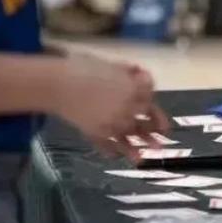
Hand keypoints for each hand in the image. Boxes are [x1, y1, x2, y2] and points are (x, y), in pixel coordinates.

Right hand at [48, 54, 169, 160]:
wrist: (57, 84)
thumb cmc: (84, 69)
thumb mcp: (111, 65)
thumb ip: (127, 71)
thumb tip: (137, 72)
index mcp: (134, 90)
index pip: (150, 94)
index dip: (148, 90)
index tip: (147, 93)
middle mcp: (128, 109)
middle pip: (146, 119)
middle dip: (155, 126)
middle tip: (164, 134)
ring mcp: (113, 124)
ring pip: (130, 137)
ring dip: (139, 147)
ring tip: (144, 157)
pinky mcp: (97, 133)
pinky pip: (107, 146)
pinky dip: (111, 152)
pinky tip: (115, 155)